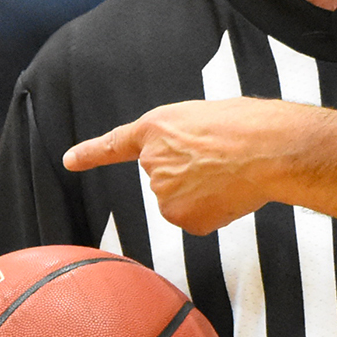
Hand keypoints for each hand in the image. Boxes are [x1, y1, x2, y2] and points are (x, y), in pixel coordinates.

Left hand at [64, 97, 295, 235]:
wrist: (266, 149)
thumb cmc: (247, 125)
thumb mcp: (206, 116)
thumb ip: (186, 139)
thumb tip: (197, 166)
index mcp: (156, 129)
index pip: (115, 144)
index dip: (91, 153)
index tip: (70, 160)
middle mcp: (152, 162)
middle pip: (167, 178)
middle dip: (192, 174)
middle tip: (223, 158)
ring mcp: (164, 193)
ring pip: (184, 200)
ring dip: (206, 192)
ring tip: (231, 172)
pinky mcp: (183, 218)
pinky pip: (199, 219)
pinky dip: (216, 211)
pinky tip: (231, 193)